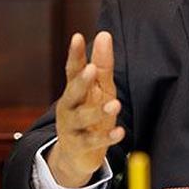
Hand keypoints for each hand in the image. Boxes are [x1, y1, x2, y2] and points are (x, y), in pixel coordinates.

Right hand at [46, 32, 124, 186]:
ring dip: (98, 111)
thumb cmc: (91, 112)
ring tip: (115, 104)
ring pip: (82, 118)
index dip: (75, 54)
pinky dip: (106, 138)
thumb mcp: (100, 88)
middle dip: (81, 81)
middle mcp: (68, 106)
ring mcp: (72, 127)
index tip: (77, 37)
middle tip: (90, 69)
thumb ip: (102, 64)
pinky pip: (92, 142)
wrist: (77, 154)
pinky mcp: (79, 146)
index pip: (73, 69)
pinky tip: (119, 132)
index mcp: (74, 89)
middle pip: (72, 92)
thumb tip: (104, 34)